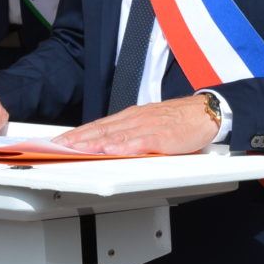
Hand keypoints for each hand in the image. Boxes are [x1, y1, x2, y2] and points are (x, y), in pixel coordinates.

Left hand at [54, 94, 219, 154]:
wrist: (203, 113)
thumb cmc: (178, 120)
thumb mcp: (148, 124)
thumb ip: (129, 133)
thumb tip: (107, 144)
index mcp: (131, 117)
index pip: (99, 125)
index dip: (78, 133)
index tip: (60, 141)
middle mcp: (135, 119)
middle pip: (102, 129)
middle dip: (79, 138)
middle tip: (59, 146)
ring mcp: (148, 127)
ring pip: (116, 135)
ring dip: (95, 142)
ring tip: (77, 148)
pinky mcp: (162, 136)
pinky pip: (140, 141)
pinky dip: (124, 146)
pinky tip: (112, 151)